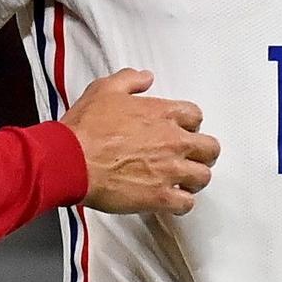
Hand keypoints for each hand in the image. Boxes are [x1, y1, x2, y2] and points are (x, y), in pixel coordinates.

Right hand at [60, 69, 218, 214]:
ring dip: (194, 178)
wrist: (71, 160)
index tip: (182, 129)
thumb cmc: (85, 128)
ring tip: (182, 180)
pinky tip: (171, 199)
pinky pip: (186, 203)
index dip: (190, 123)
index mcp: (162, 114)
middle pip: (210, 148)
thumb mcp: (104, 89)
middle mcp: (173, 141)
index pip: (196, 116)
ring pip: (203, 176)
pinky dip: (181, 202)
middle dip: (202, 152)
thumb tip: (145, 77)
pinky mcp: (160, 196)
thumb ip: (130, 80)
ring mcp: (169, 170)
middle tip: (190, 156)